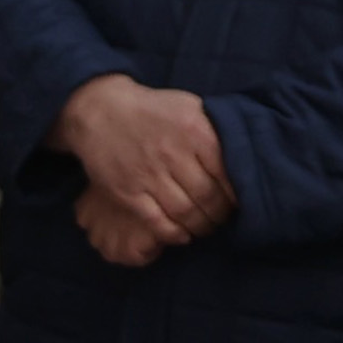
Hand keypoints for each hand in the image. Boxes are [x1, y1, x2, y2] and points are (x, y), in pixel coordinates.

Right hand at [53, 75, 236, 251]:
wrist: (101, 112)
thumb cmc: (152, 111)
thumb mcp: (188, 107)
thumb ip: (213, 130)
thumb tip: (240, 157)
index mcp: (194, 131)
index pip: (227, 173)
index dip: (236, 193)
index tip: (239, 201)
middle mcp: (173, 153)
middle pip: (208, 197)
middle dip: (220, 215)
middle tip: (223, 219)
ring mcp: (149, 175)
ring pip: (185, 212)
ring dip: (200, 227)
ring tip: (205, 227)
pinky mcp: (128, 192)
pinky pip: (157, 222)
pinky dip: (174, 234)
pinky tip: (183, 235)